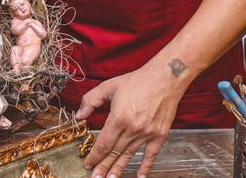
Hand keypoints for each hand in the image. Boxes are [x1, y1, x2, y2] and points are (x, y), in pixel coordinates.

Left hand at [77, 63, 186, 177]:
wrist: (166, 76)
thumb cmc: (138, 80)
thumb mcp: (109, 86)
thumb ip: (90, 100)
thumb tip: (79, 115)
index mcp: (118, 117)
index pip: (103, 144)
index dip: (94, 156)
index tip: (88, 164)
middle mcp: (132, 128)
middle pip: (114, 153)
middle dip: (103, 167)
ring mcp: (147, 133)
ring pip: (129, 156)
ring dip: (119, 169)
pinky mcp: (160, 134)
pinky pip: (151, 155)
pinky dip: (145, 167)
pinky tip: (139, 176)